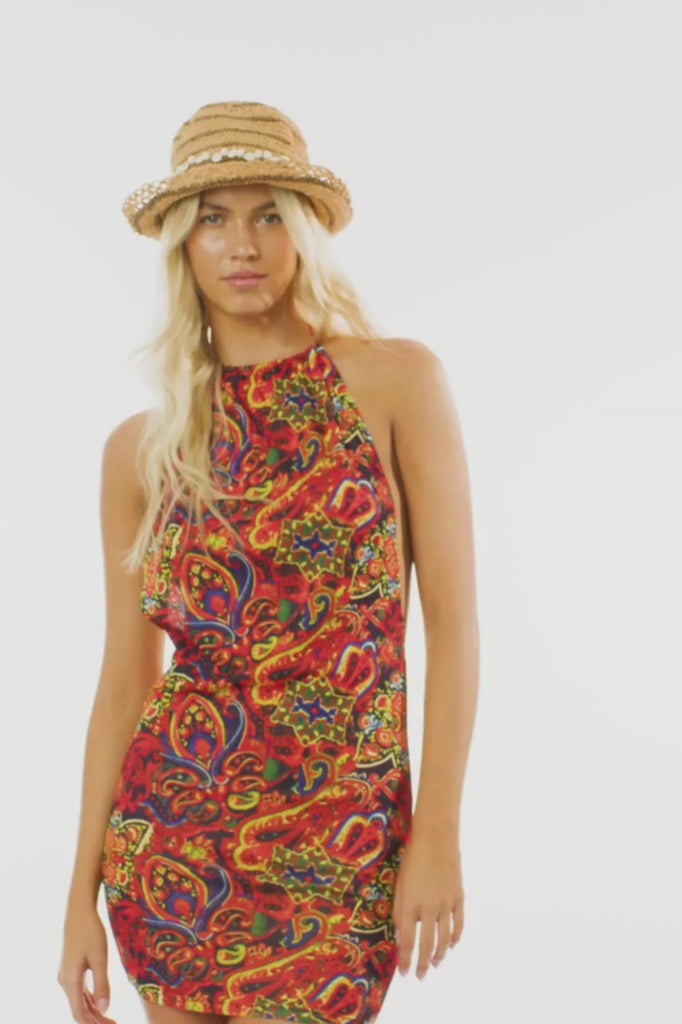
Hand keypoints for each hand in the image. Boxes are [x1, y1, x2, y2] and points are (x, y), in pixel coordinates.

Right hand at [57, 899, 116, 1023]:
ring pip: (79, 1001)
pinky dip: (90, 1001)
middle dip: (95, 1020)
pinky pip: (79, 991)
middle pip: (79, 1009)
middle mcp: (65, 981)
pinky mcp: (70, 969)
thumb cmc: (90, 932)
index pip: (79, 1013)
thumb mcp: (100, 957)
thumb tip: (105, 1008)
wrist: (79, 911)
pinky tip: (100, 1004)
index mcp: (70, 981)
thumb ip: (102, 983)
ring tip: (110, 1019)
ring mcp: (66, 975)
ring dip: (93, 1012)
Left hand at [392, 823, 463, 978]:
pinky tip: (450, 945)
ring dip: (438, 955)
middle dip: (421, 964)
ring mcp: (446, 904)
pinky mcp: (459, 898)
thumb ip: (399, 910)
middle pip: (426, 945)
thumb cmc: (412, 858)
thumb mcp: (399, 883)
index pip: (407, 941)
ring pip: (444, 939)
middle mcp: (429, 908)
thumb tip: (401, 934)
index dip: (405, 959)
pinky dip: (455, 938)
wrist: (436, 838)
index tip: (403, 973)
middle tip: (419, 976)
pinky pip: (458, 925)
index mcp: (410, 904)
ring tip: (434, 964)